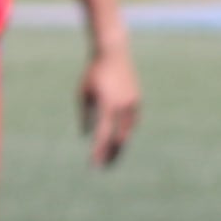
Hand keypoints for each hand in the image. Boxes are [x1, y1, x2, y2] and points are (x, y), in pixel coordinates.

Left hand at [81, 46, 140, 166]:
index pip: (103, 134)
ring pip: (127, 131)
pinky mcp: (137, 99)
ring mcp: (132, 102)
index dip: (98, 151)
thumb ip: (85, 115)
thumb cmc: (93, 73)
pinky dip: (125, 132)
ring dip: (119, 146)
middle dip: (111, 154)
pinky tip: (119, 142)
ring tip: (111, 158)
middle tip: (103, 167)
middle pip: (118, 137)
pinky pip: (132, 121)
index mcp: (107, 104)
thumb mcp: (83, 94)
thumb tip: (86, 135)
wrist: (113, 52)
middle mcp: (122, 105)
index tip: (93, 164)